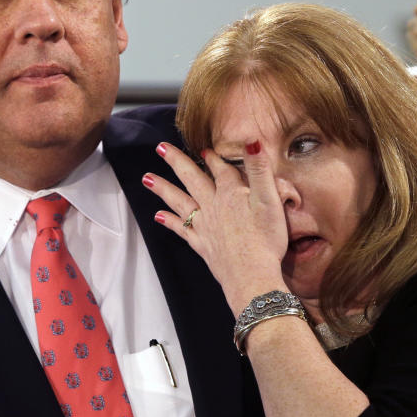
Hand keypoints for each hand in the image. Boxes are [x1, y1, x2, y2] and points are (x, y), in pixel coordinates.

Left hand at [144, 141, 288, 313]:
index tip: (205, 149)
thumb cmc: (265, 239)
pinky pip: (181, 229)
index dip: (214, 158)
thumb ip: (260, 169)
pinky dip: (170, 221)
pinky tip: (158, 216)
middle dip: (176, 162)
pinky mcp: (202, 245)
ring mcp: (204, 226)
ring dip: (163, 188)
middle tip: (160, 148)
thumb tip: (252, 140)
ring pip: (179, 201)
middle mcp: (213, 206)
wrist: (251, 276)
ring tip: (147, 178)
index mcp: (231, 193)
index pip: (220, 169)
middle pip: (192, 179)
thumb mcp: (270, 200)